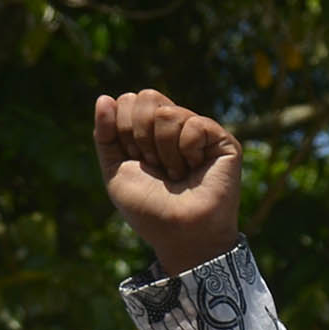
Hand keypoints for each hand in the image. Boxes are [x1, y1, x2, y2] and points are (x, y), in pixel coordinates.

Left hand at [94, 90, 245, 274]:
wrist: (179, 233)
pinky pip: (194, 124)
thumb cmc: (149, 209)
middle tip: (154, 166)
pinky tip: (195, 168)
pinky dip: (187, 151)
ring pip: (168, 112)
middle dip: (140, 135)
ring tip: (176, 173)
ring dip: (164, 150)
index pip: (129, 101)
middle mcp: (175, 127)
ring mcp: (200, 132)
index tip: (136, 161)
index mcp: (149, 130)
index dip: (124, 130)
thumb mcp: (115, 169)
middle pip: (148, 96)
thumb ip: (105, 134)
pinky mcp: (223, 141)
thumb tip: (105, 97)